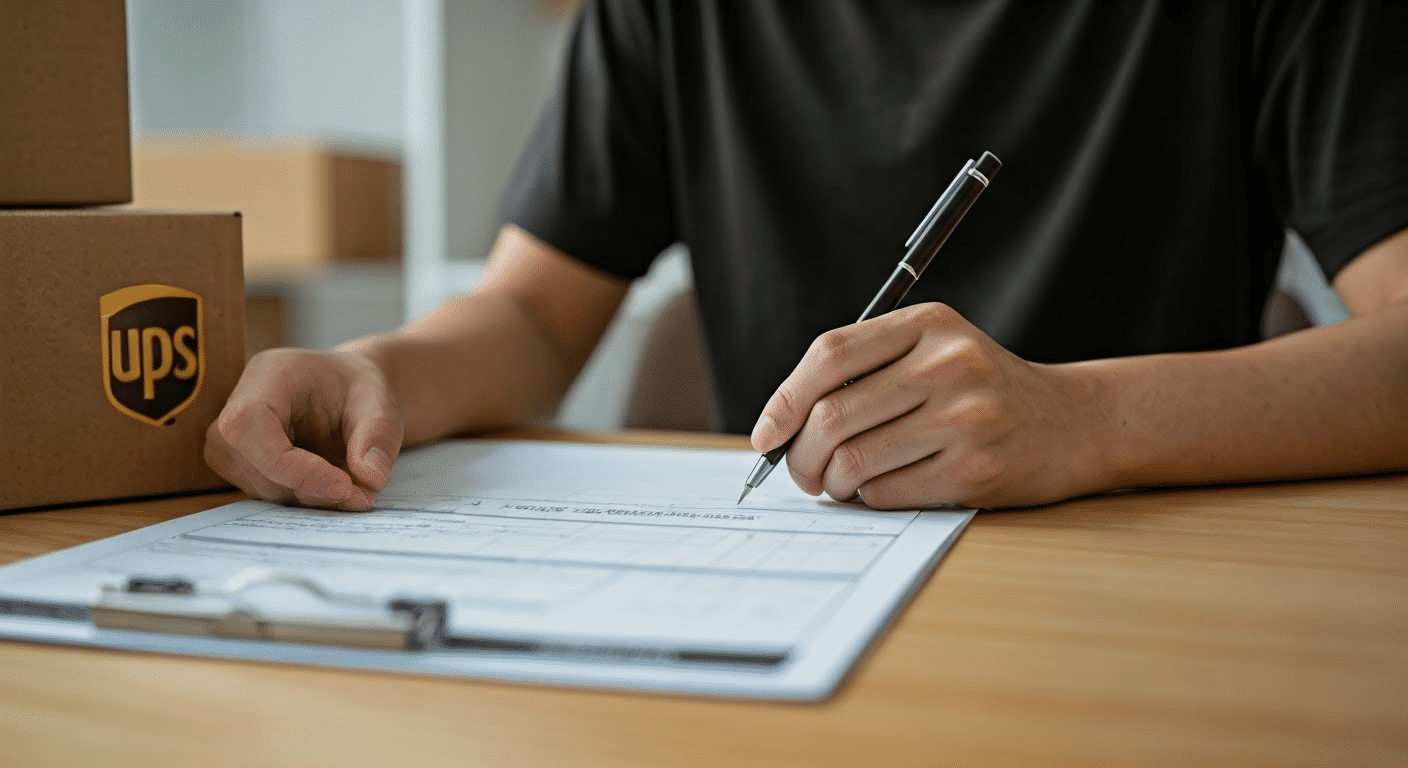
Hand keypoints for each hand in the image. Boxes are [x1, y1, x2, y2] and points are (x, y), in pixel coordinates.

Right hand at [204, 348, 403, 510]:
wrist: (348, 392)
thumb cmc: (358, 389)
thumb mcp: (381, 403)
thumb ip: (378, 436)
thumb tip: (370, 480)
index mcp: (267, 375)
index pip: (248, 424)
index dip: (290, 466)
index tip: (343, 486)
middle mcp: (237, 408)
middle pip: (257, 466)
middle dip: (313, 488)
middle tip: (363, 494)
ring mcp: (231, 442)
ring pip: (263, 488)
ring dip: (313, 496)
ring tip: (353, 482)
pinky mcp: (239, 467)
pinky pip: (269, 496)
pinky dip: (307, 497)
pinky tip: (333, 482)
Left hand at [750, 303, 1110, 508]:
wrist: (1071, 424)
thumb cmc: (982, 390)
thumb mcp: (933, 350)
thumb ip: (866, 370)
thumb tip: (779, 427)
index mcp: (929, 324)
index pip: (830, 355)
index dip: (783, 399)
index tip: (765, 435)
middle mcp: (948, 365)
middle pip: (832, 416)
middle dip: (799, 457)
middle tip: (800, 473)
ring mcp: (965, 419)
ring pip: (852, 461)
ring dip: (831, 483)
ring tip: (839, 482)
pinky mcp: (975, 471)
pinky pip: (886, 493)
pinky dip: (869, 497)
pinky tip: (884, 487)